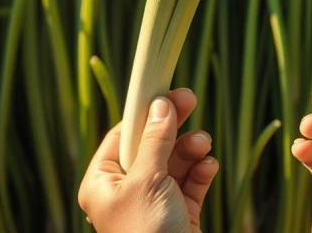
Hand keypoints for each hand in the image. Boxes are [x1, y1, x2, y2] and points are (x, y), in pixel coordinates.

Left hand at [78, 89, 218, 232]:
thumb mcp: (147, 180)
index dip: (143, 114)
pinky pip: (191, 182)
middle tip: (190, 98)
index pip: (120, 136)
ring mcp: (154, 202)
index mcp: (103, 184)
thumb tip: (159, 105)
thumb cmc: (146, 232)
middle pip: (151, 145)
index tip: (163, 91)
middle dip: (173, 126)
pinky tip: (208, 165)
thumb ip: (154, 140)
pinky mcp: (180, 214)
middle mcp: (126, 191)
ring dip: (191, 148)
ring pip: (175, 162)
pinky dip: (201, 171)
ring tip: (203, 143)